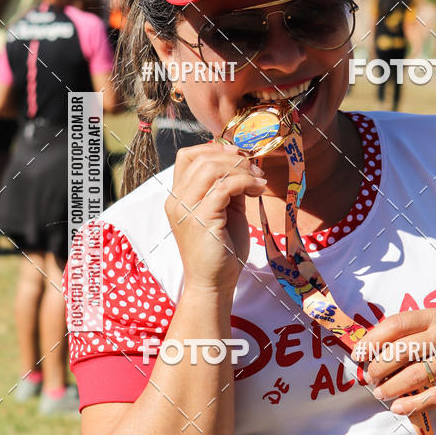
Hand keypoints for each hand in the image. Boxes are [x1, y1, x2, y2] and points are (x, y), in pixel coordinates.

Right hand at [165, 143, 265, 293]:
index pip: (187, 156)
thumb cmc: (221, 251)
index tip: (239, 155)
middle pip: (201, 158)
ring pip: (211, 168)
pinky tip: (258, 190)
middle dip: (233, 158)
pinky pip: (225, 186)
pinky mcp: (201, 219)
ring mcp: (186, 209)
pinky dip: (245, 182)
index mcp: (178, 197)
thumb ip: (228, 188)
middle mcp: (176, 200)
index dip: (214, 149)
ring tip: (259, 180)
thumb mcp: (225, 212)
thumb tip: (244, 164)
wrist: (213, 285)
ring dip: (241, 169)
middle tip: (256, 169)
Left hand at [351, 309, 435, 414]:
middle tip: (370, 378)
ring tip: (380, 393)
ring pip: (415, 375)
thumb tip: (367, 351)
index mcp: (435, 317)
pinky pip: (433, 396)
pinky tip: (398, 408)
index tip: (358, 354)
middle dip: (379, 367)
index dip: (373, 340)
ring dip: (392, 387)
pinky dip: (412, 404)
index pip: (397, 324)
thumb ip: (408, 336)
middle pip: (402, 351)